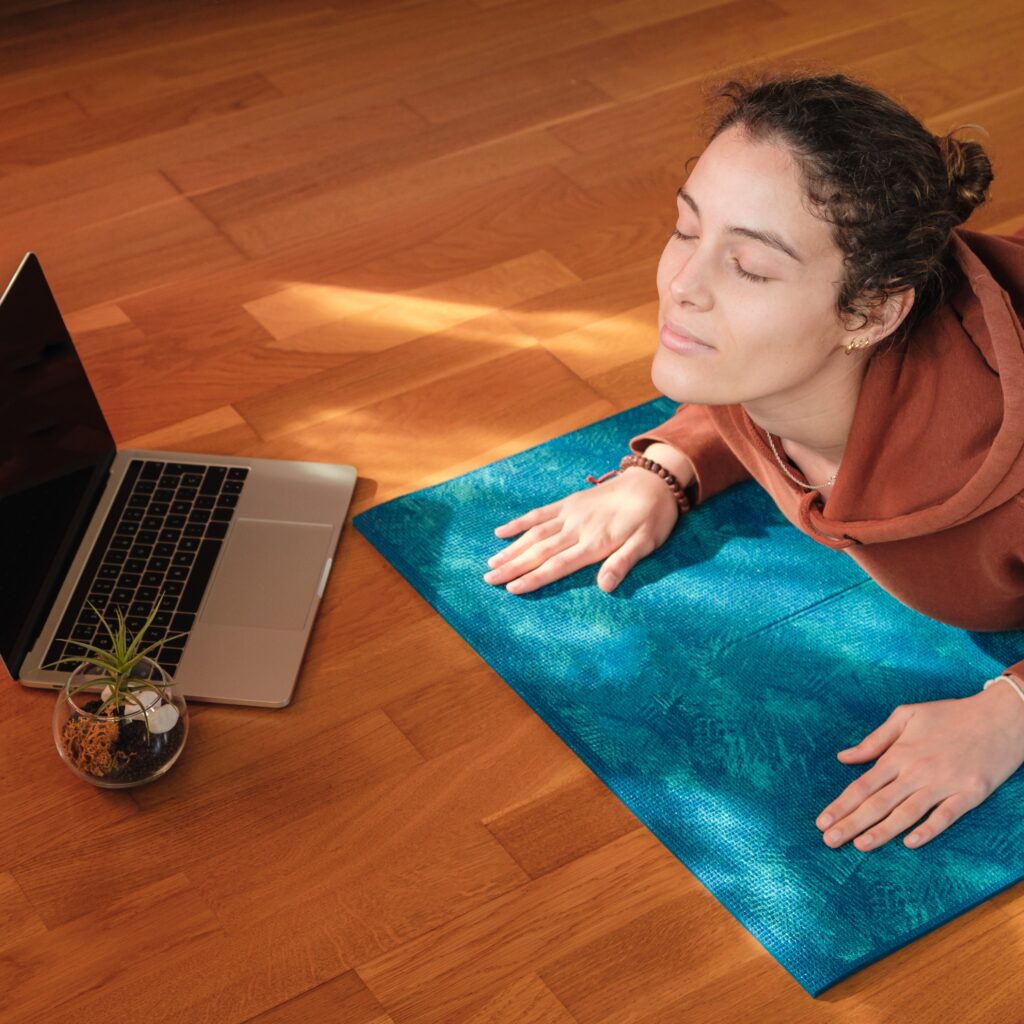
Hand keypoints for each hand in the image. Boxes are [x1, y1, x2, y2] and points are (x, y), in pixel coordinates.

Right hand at [483, 468, 680, 594]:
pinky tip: (501, 532)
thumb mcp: (647, 543)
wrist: (653, 481)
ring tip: (491, 563)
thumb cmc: (653, 517)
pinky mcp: (569, 502)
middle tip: (489, 580)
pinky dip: (519, 523)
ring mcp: (570, 514)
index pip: (558, 565)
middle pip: (539, 551)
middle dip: (513, 567)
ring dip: (511, 549)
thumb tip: (605, 587)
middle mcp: (577, 529)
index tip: (512, 589)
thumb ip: (623, 563)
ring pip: (534, 534)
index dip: (533, 578)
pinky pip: (539, 513)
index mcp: (595, 543)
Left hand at [815, 683, 1023, 851]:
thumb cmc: (950, 715)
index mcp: (899, 754)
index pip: (862, 785)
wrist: (999, 718)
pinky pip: (945, 816)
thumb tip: (844, 757)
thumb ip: (875, 740)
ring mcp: (943, 784)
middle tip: (829, 840)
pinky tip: (910, 844)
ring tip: (858, 846)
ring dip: (881, 831)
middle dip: (851, 823)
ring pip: (906, 813)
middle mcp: (916, 772)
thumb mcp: (906, 716)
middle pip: (878, 803)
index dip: (841, 804)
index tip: (822, 821)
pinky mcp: (969, 794)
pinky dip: (928, 830)